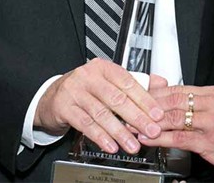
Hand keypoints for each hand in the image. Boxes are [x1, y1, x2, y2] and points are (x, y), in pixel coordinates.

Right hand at [35, 58, 165, 154]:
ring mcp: (74, 91)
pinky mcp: (63, 107)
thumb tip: (161, 82)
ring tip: (132, 144)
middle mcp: (88, 76)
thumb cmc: (84, 89)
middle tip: (150, 131)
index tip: (157, 114)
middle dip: (137, 117)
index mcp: (103, 68)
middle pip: (117, 98)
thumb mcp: (108, 81)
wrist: (52, 97)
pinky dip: (100, 136)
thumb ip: (135, 82)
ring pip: (102, 113)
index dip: (144, 100)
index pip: (128, 83)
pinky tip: (111, 145)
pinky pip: (85, 124)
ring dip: (120, 131)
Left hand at [139, 85, 213, 180]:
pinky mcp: (211, 141)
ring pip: (175, 117)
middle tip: (130, 109)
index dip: (155, 93)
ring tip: (134, 125)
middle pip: (174, 99)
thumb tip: (170, 95)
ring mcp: (213, 122)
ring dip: (150, 121)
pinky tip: (149, 139)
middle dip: (148, 105)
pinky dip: (160, 137)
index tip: (138, 97)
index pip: (178, 88)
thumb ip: (196, 103)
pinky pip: (180, 137)